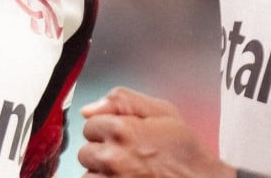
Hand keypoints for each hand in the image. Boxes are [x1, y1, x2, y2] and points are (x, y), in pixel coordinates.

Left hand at [79, 87, 235, 177]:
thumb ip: (123, 100)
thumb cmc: (185, 152)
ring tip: (127, 171)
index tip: (123, 137)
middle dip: (102, 151)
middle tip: (128, 156)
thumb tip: (88, 109)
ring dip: (102, 173)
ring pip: (89, 174)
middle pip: (86, 152)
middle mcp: (112, 158)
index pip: (90, 125)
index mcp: (122, 130)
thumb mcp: (162, 111)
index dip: (107, 129)